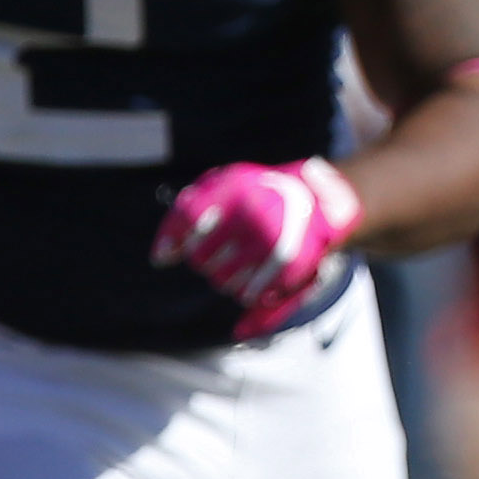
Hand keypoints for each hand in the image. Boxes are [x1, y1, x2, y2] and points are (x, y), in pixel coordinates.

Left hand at [154, 157, 365, 339]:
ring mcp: (274, 244)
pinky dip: (248, 289)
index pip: (188, 217)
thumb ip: (184, 215)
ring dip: (225, 275)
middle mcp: (256, 215)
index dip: (172, 238)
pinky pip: (248, 295)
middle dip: (204, 258)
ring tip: (244, 257)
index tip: (165, 255)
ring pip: (222, 281)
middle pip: (200, 258)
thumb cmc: (258, 193)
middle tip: (222, 248)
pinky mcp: (289, 268)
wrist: (319, 199)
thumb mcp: (223, 184)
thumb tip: (159, 259)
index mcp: (237, 187)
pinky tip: (257, 272)